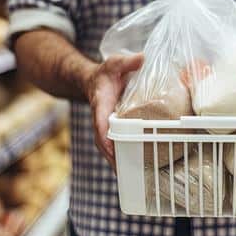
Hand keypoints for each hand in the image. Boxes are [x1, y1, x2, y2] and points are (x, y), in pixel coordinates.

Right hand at [81, 54, 142, 168]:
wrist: (94, 81)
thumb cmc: (105, 74)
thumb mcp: (114, 64)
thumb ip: (126, 62)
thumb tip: (141, 58)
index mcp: (100, 106)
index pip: (101, 125)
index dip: (106, 139)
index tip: (112, 151)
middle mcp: (101, 121)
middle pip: (105, 144)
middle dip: (113, 159)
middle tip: (126, 172)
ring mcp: (106, 128)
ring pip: (110, 149)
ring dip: (119, 162)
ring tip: (134, 176)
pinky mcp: (113, 131)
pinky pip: (117, 146)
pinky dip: (124, 157)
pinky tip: (138, 167)